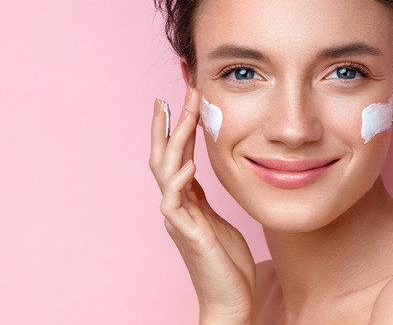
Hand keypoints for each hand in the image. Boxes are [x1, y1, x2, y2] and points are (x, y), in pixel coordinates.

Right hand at [149, 88, 255, 323]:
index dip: (177, 127)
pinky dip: (179, 181)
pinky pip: (175, 203)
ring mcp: (178, 219)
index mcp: (184, 199)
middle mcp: (175, 205)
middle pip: (164, 156)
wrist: (229, 298)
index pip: (175, 155)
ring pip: (166, 172)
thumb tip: (196, 168)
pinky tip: (187, 163)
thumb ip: (202, 195)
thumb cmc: (225, 260)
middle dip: (169, 123)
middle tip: (175, 93)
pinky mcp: (187, 233)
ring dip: (174, 141)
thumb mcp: (215, 217)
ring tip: (182, 114)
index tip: (182, 99)